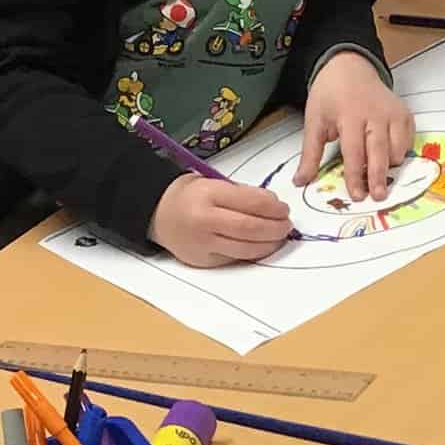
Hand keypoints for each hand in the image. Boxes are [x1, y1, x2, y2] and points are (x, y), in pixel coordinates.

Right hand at [150, 174, 292, 266]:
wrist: (158, 214)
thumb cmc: (190, 196)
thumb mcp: (212, 183)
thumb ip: (241, 194)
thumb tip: (273, 207)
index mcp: (208, 194)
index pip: (250, 202)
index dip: (273, 208)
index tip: (283, 209)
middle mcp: (204, 220)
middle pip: (250, 228)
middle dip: (275, 228)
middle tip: (287, 225)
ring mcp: (203, 244)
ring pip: (246, 249)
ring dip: (269, 244)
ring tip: (279, 237)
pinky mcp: (204, 261)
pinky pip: (236, 258)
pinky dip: (254, 253)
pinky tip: (262, 246)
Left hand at [296, 54, 412, 200]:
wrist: (349, 67)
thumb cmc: (330, 95)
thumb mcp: (314, 120)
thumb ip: (310, 154)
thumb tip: (300, 181)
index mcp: (350, 115)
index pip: (354, 151)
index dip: (355, 176)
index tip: (357, 195)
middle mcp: (375, 114)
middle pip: (379, 151)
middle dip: (379, 177)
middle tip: (378, 196)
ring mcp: (393, 113)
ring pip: (397, 149)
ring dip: (389, 166)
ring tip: (378, 175)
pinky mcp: (405, 114)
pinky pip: (407, 142)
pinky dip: (399, 153)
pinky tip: (387, 157)